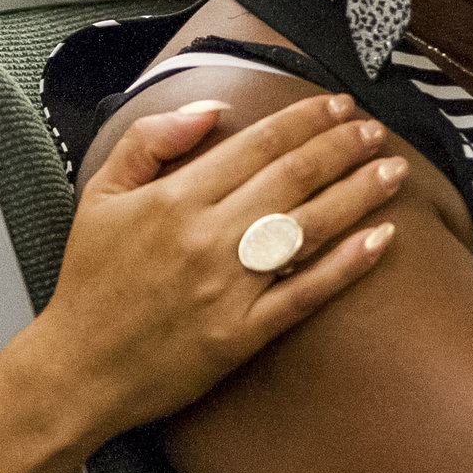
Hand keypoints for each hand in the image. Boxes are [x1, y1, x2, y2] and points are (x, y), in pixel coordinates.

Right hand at [29, 94, 405, 437]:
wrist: (79, 368)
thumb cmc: (90, 280)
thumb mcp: (99, 193)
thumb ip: (151, 139)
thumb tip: (212, 108)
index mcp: (174, 198)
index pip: (257, 144)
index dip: (305, 119)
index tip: (337, 104)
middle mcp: (207, 238)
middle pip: (293, 177)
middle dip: (342, 146)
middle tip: (374, 129)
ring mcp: (229, 288)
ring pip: (308, 228)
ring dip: (358, 193)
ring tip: (392, 170)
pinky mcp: (242, 334)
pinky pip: (305, 293)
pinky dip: (347, 265)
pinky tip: (381, 239)